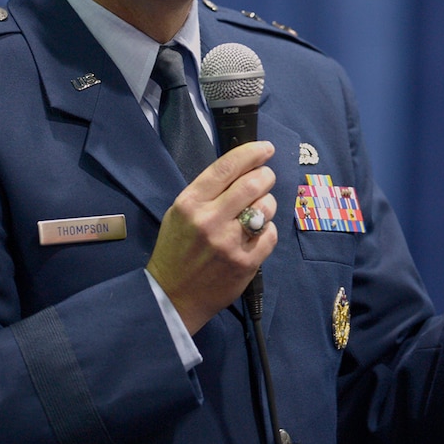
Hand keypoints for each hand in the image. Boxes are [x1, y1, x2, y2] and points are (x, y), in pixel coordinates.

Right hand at [146, 140, 277, 333]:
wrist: (173, 296)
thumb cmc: (176, 249)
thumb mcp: (179, 213)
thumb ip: (207, 191)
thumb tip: (242, 167)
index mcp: (191, 203)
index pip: (226, 167)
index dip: (251, 152)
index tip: (265, 148)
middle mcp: (210, 220)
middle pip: (253, 183)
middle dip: (265, 175)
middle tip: (266, 177)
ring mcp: (229, 243)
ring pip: (266, 207)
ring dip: (267, 203)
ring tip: (258, 209)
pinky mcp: (246, 263)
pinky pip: (270, 234)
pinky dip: (267, 229)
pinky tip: (255, 233)